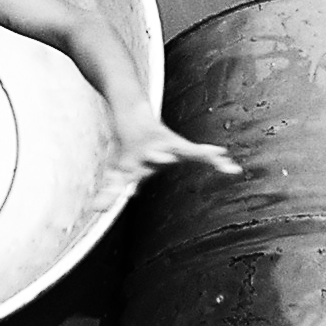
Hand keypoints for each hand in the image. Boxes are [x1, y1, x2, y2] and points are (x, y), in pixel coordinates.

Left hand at [109, 113, 241, 185]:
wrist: (133, 115)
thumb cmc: (128, 149)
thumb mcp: (117, 170)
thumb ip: (109, 192)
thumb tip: (96, 210)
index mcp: (134, 159)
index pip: (132, 171)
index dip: (132, 180)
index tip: (132, 192)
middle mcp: (151, 151)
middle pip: (156, 154)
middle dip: (160, 156)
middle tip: (163, 157)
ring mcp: (167, 145)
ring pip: (182, 149)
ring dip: (198, 154)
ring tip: (216, 156)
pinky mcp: (180, 144)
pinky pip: (198, 153)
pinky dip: (211, 158)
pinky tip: (228, 165)